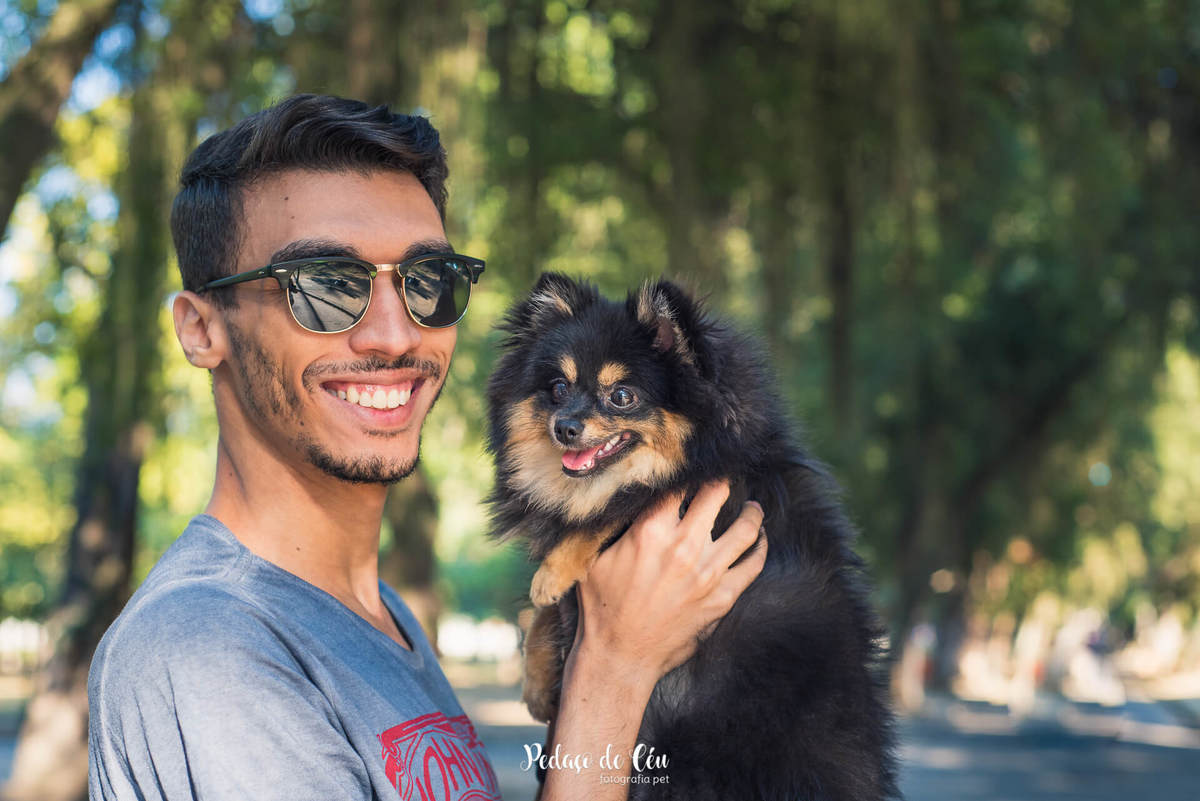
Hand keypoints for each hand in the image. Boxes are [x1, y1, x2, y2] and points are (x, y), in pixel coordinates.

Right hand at [570, 481, 766, 685]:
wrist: (620, 656)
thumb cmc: (602, 606)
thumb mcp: (595, 556)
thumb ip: (612, 524)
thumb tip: (622, 495)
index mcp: (651, 532)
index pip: (679, 484)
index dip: (687, 470)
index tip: (692, 464)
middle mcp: (684, 547)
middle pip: (717, 494)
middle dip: (721, 480)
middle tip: (724, 476)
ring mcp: (708, 573)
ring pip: (746, 528)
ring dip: (752, 512)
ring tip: (752, 506)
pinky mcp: (722, 597)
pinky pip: (753, 565)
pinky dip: (759, 548)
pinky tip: (759, 540)